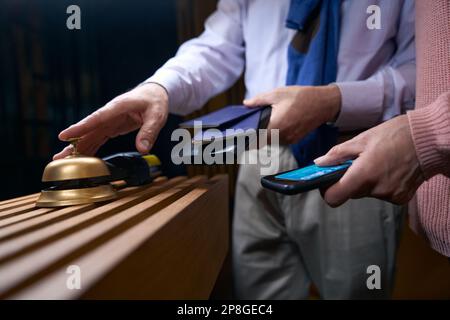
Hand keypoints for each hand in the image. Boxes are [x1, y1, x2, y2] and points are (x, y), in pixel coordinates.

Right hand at [54, 83, 168, 159]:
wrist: (154, 93)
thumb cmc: (155, 101)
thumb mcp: (157, 115)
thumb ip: (149, 131)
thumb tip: (142, 149)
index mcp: (118, 107)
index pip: (96, 118)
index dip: (80, 128)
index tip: (64, 136)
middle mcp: (109, 114)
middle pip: (88, 130)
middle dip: (73, 144)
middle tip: (58, 158)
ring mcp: (109, 121)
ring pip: (90, 136)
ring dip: (78, 148)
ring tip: (63, 161)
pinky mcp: (112, 127)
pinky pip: (98, 138)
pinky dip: (90, 148)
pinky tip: (81, 158)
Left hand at [243, 85, 340, 143]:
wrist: (323, 103)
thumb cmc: (301, 97)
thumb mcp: (277, 94)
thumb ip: (259, 100)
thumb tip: (246, 103)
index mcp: (275, 126)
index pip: (255, 138)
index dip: (246, 137)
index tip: (240, 135)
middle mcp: (281, 137)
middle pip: (261, 141)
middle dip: (254, 134)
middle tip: (249, 127)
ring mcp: (288, 140)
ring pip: (270, 141)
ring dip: (265, 133)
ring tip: (264, 122)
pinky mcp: (294, 140)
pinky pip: (279, 139)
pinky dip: (275, 133)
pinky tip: (276, 123)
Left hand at [314, 115, 424, 206]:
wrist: (430, 140)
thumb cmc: (395, 135)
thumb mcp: (361, 139)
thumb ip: (338, 154)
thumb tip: (319, 164)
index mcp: (363, 174)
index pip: (334, 198)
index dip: (327, 191)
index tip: (328, 182)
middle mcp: (376, 189)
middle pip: (350, 193)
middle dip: (349, 180)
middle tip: (357, 163)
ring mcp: (390, 196)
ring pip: (366, 193)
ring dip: (366, 181)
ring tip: (378, 162)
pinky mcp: (400, 198)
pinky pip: (381, 194)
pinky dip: (380, 184)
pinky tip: (390, 169)